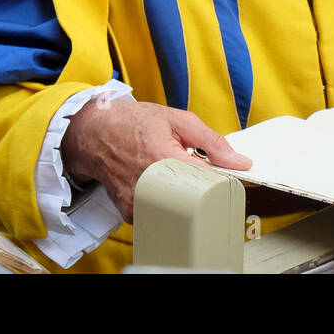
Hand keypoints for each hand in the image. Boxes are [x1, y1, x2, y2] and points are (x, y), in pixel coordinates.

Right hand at [60, 100, 250, 222]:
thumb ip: (212, 141)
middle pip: (194, 199)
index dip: (221, 178)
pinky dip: (164, 199)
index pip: (208, 180)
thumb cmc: (132, 123)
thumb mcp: (177, 120)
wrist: (93, 134)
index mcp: (163, 158)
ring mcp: (138, 202)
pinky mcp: (131, 213)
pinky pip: (160, 212)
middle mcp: (148, 184)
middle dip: (200, 186)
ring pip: (177, 208)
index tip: (223, 173)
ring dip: (181, 193)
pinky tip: (156, 181)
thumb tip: (240, 161)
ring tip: (168, 172)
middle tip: (190, 168)